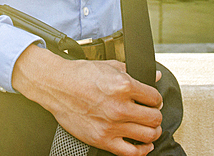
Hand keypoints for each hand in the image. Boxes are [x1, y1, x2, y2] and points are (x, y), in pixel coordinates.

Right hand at [12, 44, 162, 155]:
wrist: (56, 85)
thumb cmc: (79, 75)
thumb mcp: (109, 66)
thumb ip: (134, 72)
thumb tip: (155, 76)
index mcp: (123, 86)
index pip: (155, 98)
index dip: (156, 99)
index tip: (153, 101)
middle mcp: (119, 106)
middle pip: (155, 118)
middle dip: (155, 116)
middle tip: (151, 114)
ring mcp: (112, 125)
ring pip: (148, 136)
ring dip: (152, 133)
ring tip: (148, 129)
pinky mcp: (102, 139)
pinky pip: (131, 152)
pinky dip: (142, 151)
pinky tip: (143, 145)